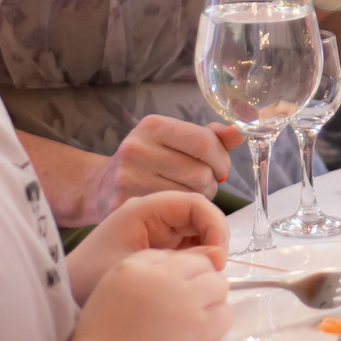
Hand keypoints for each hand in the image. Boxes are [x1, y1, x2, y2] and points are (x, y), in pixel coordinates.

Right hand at [65, 247, 231, 340]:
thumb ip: (141, 277)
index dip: (175, 274)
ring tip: (195, 319)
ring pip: (219, 283)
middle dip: (198, 281)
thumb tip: (178, 268)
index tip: (170, 294)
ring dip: (211, 298)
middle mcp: (162, 278)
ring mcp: (185, 302)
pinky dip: (218, 320)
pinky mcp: (202, 329)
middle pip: (200, 263)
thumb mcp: (109, 295)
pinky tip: (201, 334)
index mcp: (133, 267)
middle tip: (187, 306)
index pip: (171, 256)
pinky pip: (226, 312)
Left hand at [68, 191, 228, 301]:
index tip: (219, 257)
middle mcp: (152, 214)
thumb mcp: (138, 269)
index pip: (194, 203)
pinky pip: (185, 246)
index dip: (214, 225)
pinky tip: (192, 279)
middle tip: (216, 270)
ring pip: (195, 231)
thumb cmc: (90, 278)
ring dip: (206, 250)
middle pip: (198, 215)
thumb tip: (217, 258)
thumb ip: (180, 261)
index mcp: (144, 209)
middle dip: (213, 239)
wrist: (63, 293)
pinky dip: (195, 260)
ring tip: (205, 277)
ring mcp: (154, 229)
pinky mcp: (154, 246)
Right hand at [87, 114, 242, 212]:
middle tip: (201, 184)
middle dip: (210, 182)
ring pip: (192, 196)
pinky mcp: (127, 205)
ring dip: (199, 199)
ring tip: (186, 194)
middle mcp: (137, 149)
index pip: (205, 142)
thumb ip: (209, 137)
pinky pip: (174, 213)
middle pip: (201, 173)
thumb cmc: (147, 161)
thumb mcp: (173, 140)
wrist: (100, 187)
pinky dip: (182, 212)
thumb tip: (239, 132)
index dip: (221, 159)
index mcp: (152, 126)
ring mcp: (129, 179)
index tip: (219, 167)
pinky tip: (173, 207)